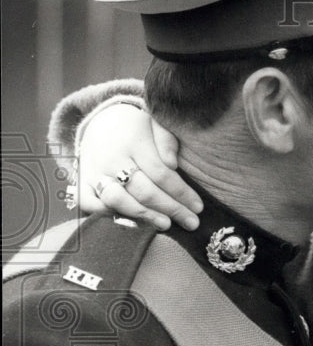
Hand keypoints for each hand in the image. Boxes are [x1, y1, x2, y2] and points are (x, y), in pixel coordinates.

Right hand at [77, 104, 201, 229]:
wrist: (101, 121)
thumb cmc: (139, 128)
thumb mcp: (157, 124)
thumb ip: (167, 141)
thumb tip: (172, 164)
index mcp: (134, 141)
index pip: (161, 173)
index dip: (181, 193)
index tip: (198, 207)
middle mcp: (112, 158)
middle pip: (144, 191)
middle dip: (171, 209)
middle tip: (191, 222)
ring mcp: (94, 171)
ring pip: (118, 200)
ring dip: (144, 216)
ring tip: (165, 225)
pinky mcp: (81, 181)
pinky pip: (90, 203)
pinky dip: (107, 215)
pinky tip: (131, 223)